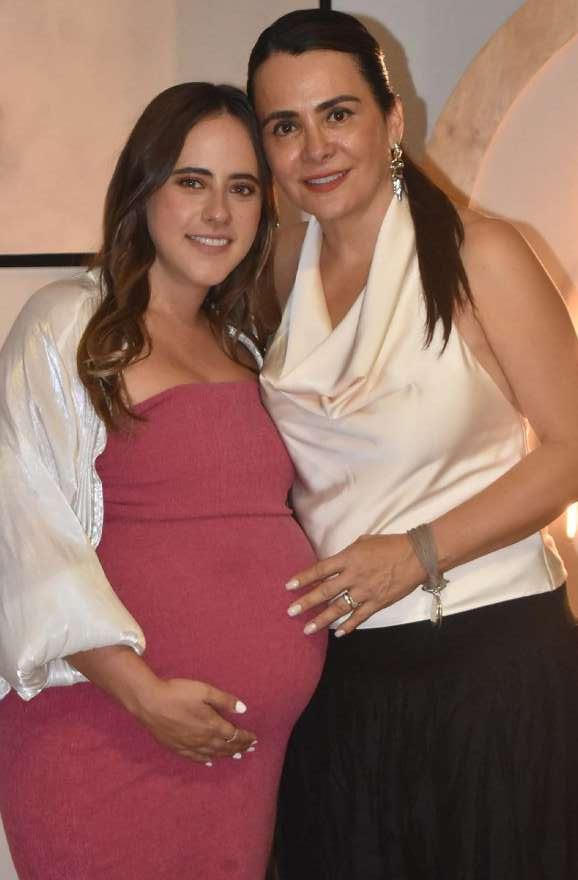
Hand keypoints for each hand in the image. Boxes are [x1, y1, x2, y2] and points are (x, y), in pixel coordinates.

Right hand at [133, 677, 256, 762]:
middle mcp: (203, 739)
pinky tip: (210, 762)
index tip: (255, 739)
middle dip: (240, 748)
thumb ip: (225, 700)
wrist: (150, 702)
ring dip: (226, 755)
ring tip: (237, 756)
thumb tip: (244, 709)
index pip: (234, 735)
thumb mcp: (205, 691)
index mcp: (212, 725)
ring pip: (213, 754)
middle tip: (251, 749)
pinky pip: (196, 758)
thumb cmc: (178, 693)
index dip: (246, 738)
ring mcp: (189, 745)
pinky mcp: (177, 747)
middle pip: (226, 747)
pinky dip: (206, 760)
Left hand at [285, 534, 423, 636]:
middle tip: (290, 611)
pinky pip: (359, 617)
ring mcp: (365, 591)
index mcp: (348, 558)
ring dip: (321, 619)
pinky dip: (348, 626)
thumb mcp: (363, 542)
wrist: (416, 556)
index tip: (289, 586)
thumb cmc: (389, 545)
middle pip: (325, 591)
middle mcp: (353, 576)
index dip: (303, 577)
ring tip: (307, 629)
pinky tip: (337, 634)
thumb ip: (347, 554)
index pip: (320, 569)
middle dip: (306, 602)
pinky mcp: (377, 602)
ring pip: (339, 608)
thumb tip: (334, 563)